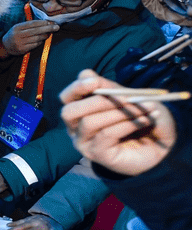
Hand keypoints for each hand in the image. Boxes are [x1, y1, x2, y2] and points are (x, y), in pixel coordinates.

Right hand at [0, 19, 58, 58]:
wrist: (5, 46)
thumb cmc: (15, 34)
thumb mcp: (18, 27)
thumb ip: (29, 25)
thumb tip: (45, 22)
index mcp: (17, 27)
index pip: (32, 24)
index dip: (42, 23)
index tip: (50, 22)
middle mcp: (18, 35)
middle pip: (36, 31)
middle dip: (48, 28)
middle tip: (56, 27)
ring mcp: (20, 43)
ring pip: (36, 38)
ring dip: (45, 35)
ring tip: (49, 33)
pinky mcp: (22, 49)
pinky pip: (35, 45)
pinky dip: (40, 42)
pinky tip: (42, 40)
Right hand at [60, 69, 176, 175]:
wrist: (162, 144)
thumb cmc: (142, 118)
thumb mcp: (128, 96)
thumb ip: (107, 87)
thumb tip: (86, 74)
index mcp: (81, 110)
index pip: (66, 97)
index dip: (77, 87)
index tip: (94, 81)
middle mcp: (76, 127)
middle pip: (69, 111)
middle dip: (96, 101)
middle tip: (125, 98)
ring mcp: (84, 142)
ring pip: (89, 122)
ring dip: (119, 112)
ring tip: (144, 109)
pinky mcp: (96, 154)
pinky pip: (106, 134)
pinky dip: (128, 124)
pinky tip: (145, 120)